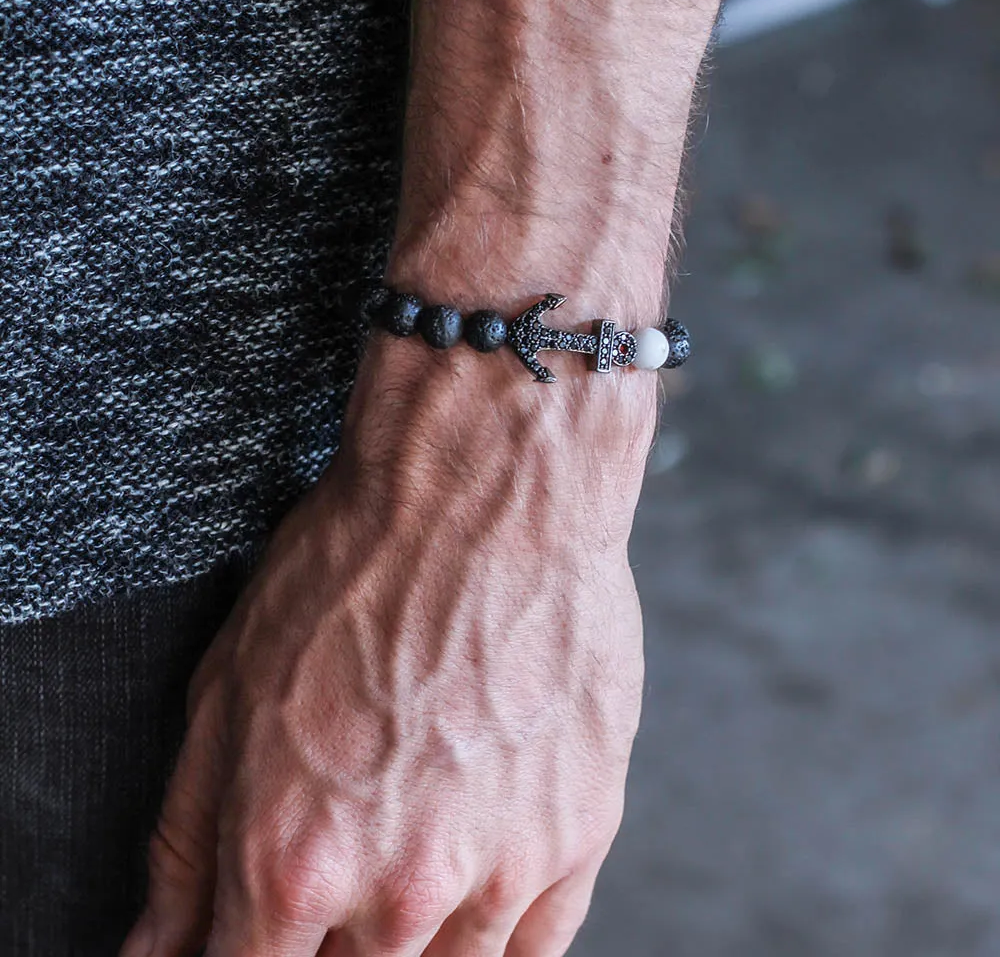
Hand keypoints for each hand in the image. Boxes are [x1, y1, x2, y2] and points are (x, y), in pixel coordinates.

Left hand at [122, 336, 655, 956]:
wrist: (487, 494)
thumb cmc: (359, 567)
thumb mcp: (229, 688)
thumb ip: (187, 841)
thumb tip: (157, 946)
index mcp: (295, 859)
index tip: (257, 934)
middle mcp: (401, 887)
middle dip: (326, 948)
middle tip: (339, 871)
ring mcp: (502, 867)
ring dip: (410, 947)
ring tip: (404, 869)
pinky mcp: (580, 830)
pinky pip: (537, 946)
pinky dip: (493, 934)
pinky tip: (474, 882)